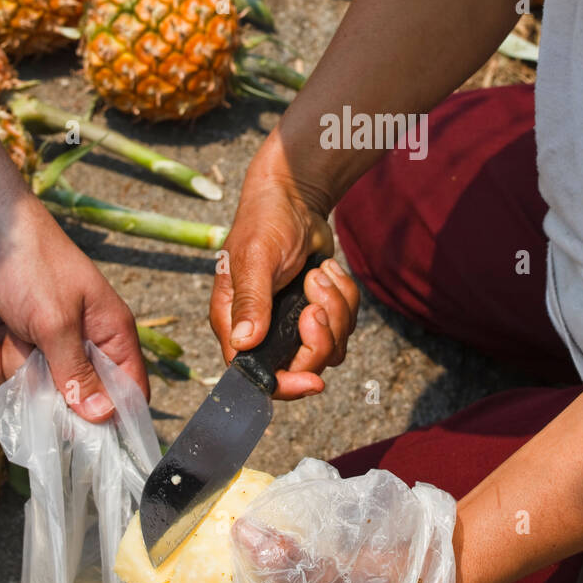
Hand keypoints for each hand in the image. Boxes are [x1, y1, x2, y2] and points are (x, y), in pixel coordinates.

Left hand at [0, 193, 148, 421]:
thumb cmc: (33, 264)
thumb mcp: (57, 324)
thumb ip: (76, 373)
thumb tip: (101, 417)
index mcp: (111, 331)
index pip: (129, 388)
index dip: (114, 415)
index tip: (86, 435)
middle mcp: (84, 339)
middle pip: (77, 396)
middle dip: (48, 391)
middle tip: (33, 369)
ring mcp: (47, 340)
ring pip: (35, 386)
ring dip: (13, 368)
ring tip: (9, 334)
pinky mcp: (16, 337)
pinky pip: (6, 370)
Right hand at [210, 134, 358, 398]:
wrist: (294, 198)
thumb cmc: (264, 222)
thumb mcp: (255, 257)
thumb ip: (251, 300)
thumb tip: (243, 344)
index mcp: (237, 324)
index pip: (257, 376)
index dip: (286, 385)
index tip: (314, 381)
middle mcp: (264, 331)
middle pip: (302, 366)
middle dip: (319, 337)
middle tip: (316, 301)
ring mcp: (294, 323)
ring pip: (330, 347)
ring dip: (335, 309)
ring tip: (320, 275)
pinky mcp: (321, 311)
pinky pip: (345, 324)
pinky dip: (345, 296)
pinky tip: (328, 270)